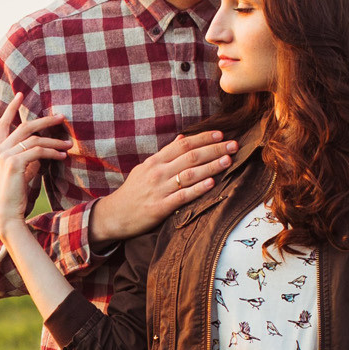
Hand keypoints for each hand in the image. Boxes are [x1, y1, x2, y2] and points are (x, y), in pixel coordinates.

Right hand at [0, 97, 70, 236]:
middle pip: (25, 126)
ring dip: (54, 140)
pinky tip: (63, 156)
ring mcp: (5, 156)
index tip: (21, 95)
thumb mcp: (20, 173)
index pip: (3, 124)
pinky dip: (53, 152)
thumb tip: (42, 151)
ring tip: (69, 143)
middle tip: (61, 117)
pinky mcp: (15, 163)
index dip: (11, 108)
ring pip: (35, 139)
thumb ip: (27, 159)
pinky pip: (38, 151)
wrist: (6, 214)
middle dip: (45, 120)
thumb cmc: (14, 197)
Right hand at [89, 127, 231, 243]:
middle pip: (190, 156)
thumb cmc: (132, 192)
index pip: (183, 144)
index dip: (203, 138)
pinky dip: (198, 189)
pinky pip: (182, 196)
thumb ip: (164, 154)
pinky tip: (212, 183)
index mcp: (155, 161)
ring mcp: (159, 190)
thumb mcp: (145, 168)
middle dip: (214, 149)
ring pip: (189, 174)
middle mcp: (158, 172)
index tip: (221, 134)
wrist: (113, 215)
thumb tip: (182, 138)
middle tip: (234, 145)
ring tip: (228, 161)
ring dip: (211, 166)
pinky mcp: (160, 207)